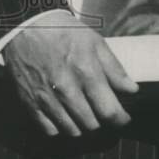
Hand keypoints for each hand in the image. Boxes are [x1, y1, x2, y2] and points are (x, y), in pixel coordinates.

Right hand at [3, 15, 138, 136]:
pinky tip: (65, 115)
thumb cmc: (65, 33)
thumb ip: (114, 69)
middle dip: (102, 121)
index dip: (120, 120)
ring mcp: (46, 99)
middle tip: (102, 112)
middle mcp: (66, 89)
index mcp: (86, 72)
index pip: (108, 110)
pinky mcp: (30, 103)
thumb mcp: (96, 43)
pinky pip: (49, 130)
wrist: (27, 27)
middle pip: (91, 124)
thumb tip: (132, 90)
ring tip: (85, 114)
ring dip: (82, 126)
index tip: (124, 119)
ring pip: (71, 130)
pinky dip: (60, 127)